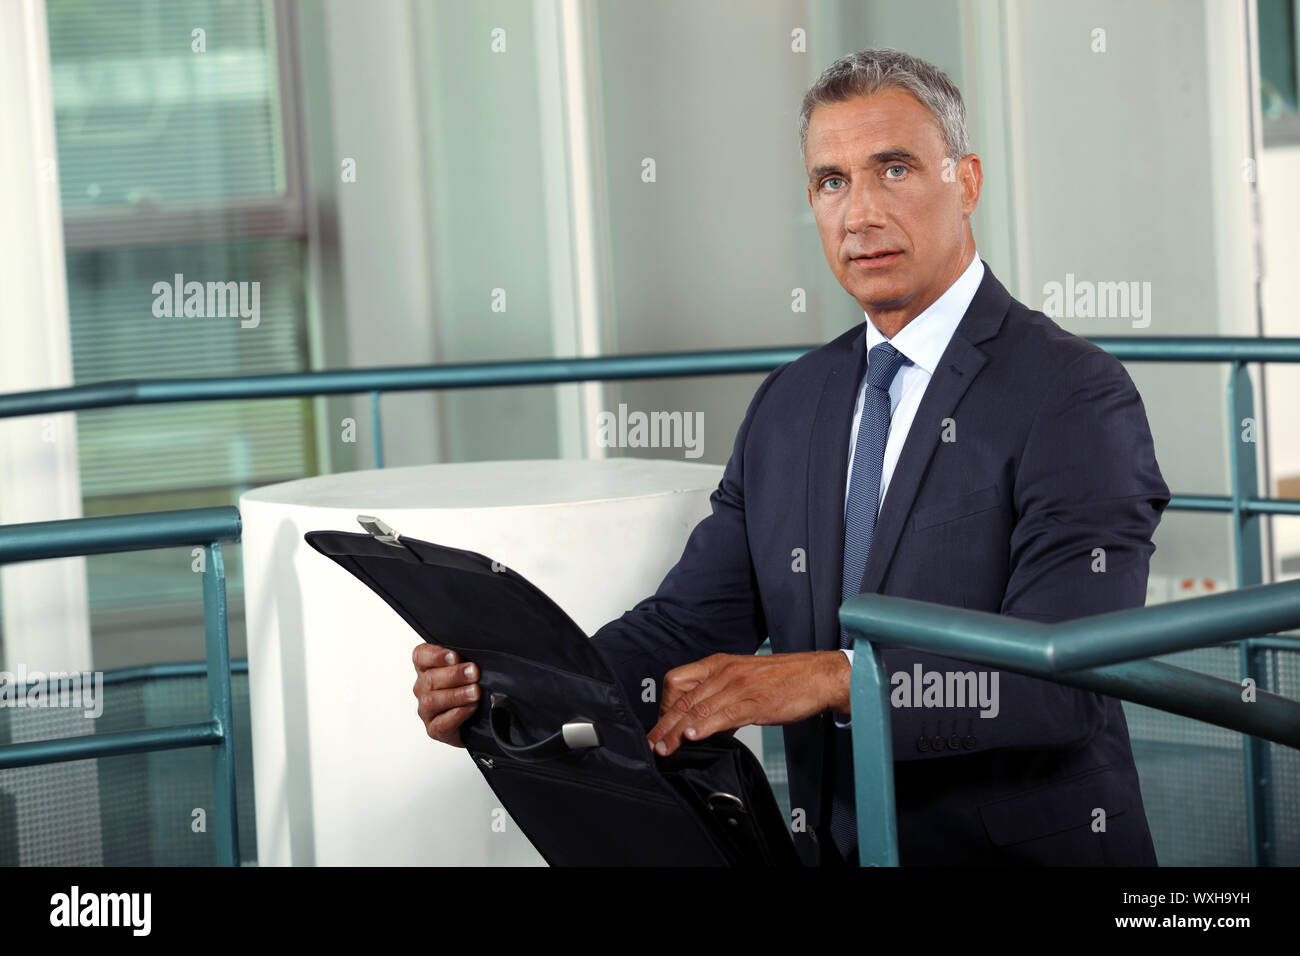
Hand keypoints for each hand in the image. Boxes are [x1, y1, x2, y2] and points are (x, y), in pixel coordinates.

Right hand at [412, 643, 480, 746]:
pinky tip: (470, 708)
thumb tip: (481, 653)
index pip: (421, 656)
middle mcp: (423, 688)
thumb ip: (468, 660)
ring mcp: (427, 710)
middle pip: (430, 678)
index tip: (455, 656)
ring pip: (432, 701)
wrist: (477, 720)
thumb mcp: (469, 670)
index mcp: (427, 669)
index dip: (436, 655)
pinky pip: (441, 724)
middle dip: (454, 675)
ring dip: (457, 695)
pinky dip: (457, 715)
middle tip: (474, 672)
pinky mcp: (434, 729)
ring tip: (475, 692)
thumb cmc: (470, 689)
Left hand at [646, 651, 849, 756]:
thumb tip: (708, 726)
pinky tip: (694, 737)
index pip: (678, 681)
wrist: (819, 676)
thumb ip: (724, 701)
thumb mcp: (747, 682)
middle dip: (665, 724)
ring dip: (678, 732)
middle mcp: (726, 672)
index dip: (665, 705)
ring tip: (666, 748)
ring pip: (699, 710)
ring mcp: (739, 686)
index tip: (661, 726)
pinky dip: (706, 727)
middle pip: (684, 699)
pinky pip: (725, 715)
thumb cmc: (786, 679)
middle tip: (654, 743)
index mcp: (720, 664)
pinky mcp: (755, 702)